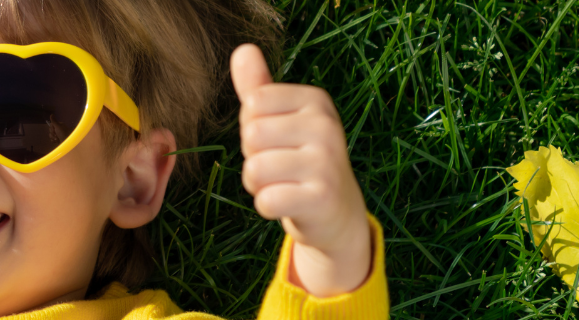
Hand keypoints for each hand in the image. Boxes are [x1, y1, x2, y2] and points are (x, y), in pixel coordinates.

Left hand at [230, 44, 372, 295]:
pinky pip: (266, 200)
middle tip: (282, 167)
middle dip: (253, 157)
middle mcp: (327, 126)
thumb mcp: (281, 119)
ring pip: (254, 170)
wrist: (336, 212)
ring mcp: (327, 162)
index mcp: (316, 100)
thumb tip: (242, 49)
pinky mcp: (322, 198)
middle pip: (251, 135)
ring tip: (284, 185)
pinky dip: (267, 207)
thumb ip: (258, 87)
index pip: (253, 103)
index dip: (252, 127)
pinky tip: (289, 204)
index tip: (278, 141)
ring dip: (258, 184)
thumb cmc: (298, 159)